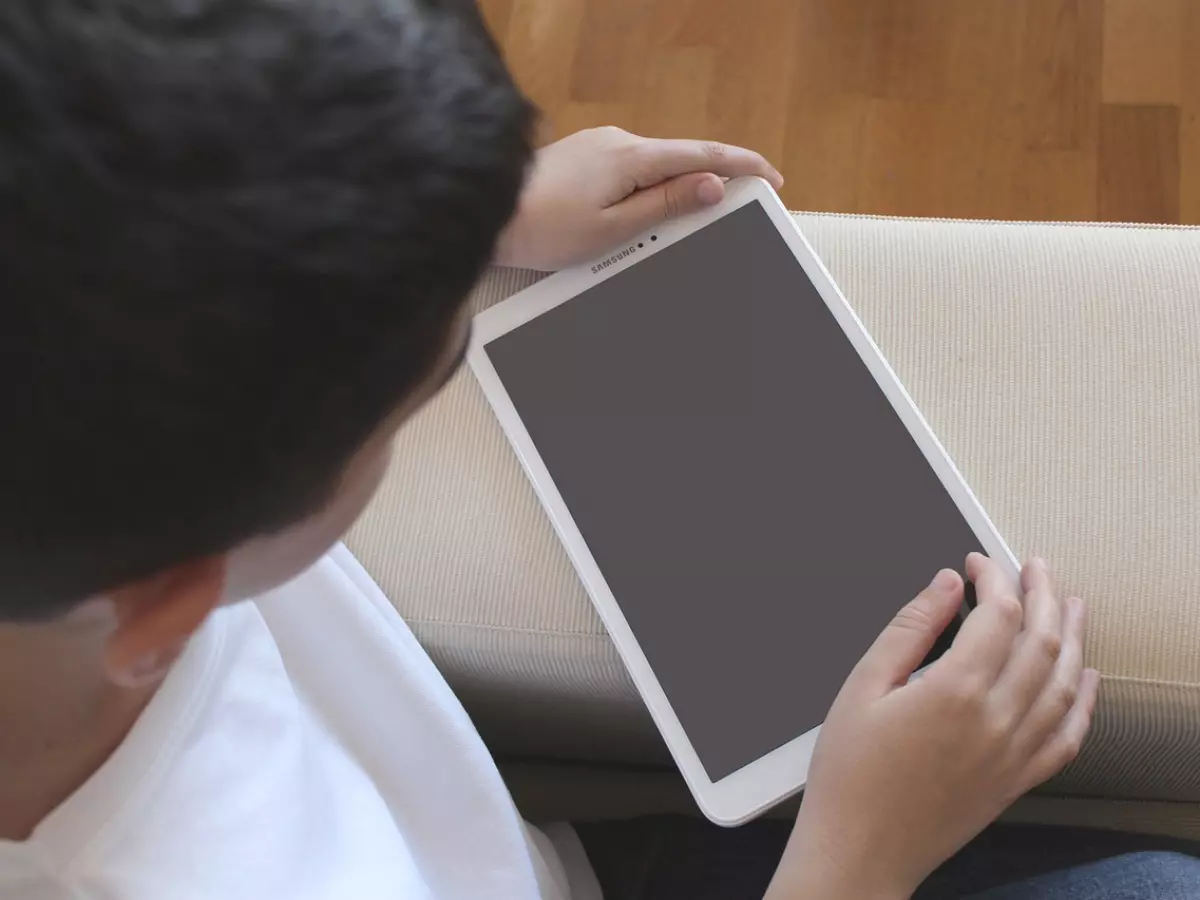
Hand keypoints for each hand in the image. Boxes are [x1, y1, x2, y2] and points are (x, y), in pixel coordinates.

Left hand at [493, 126, 783, 270]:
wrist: (484, 210)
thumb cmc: (544, 229)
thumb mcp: (614, 228)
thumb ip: (665, 204)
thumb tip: (711, 185)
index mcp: (630, 157)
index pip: (701, 155)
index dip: (742, 166)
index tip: (771, 179)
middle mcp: (617, 141)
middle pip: (681, 158)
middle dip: (715, 179)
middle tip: (743, 203)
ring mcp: (598, 145)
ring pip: (655, 165)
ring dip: (679, 186)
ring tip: (697, 217)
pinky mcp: (583, 156)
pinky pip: (632, 169)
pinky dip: (652, 186)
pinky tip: (652, 209)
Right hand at [766, 555, 1099, 899]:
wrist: (861, 850)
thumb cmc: (850, 775)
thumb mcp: (861, 687)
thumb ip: (908, 629)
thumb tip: (942, 586)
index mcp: (953, 691)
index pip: (997, 614)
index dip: (993, 578)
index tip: (977, 563)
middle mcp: (995, 720)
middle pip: (1040, 640)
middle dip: (1041, 594)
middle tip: (1034, 567)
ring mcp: (1013, 754)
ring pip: (1063, 682)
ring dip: (1072, 636)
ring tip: (1070, 605)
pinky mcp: (1016, 781)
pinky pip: (1068, 736)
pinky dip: (1083, 702)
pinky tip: (1085, 679)